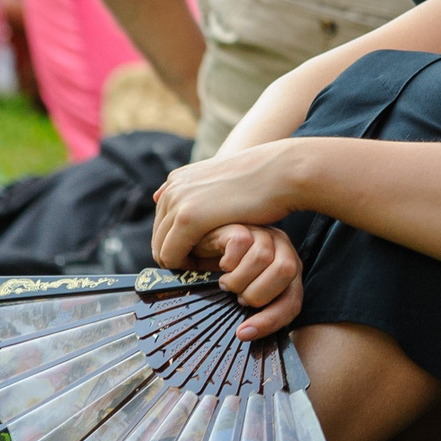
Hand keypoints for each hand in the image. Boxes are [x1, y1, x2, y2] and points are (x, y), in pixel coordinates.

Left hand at [151, 141, 305, 268]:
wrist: (282, 172)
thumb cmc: (261, 182)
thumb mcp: (224, 184)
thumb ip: (196, 192)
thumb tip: (158, 196)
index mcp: (178, 180)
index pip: (162, 224)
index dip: (181, 244)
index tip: (204, 255)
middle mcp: (172, 189)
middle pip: (158, 238)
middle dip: (180, 256)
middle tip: (208, 267)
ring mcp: (177, 202)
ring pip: (161, 250)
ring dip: (184, 264)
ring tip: (211, 268)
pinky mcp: (187, 219)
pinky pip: (170, 257)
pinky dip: (187, 267)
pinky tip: (211, 266)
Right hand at [187, 223, 305, 340]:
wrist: (199, 251)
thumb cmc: (224, 278)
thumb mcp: (244, 296)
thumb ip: (254, 312)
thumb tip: (245, 335)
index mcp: (288, 272)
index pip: (292, 301)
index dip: (270, 320)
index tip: (243, 333)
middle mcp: (282, 250)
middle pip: (285, 271)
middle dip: (256, 293)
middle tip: (237, 296)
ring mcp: (263, 234)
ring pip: (263, 257)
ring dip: (238, 279)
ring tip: (226, 282)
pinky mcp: (242, 224)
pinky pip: (241, 243)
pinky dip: (228, 261)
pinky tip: (222, 265)